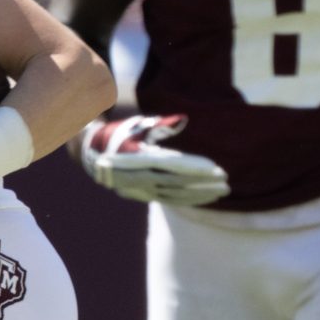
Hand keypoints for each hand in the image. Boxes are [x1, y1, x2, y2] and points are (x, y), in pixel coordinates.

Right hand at [79, 114, 230, 205]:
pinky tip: (205, 198)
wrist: (93, 156)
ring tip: (222, 192)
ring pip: (175, 195)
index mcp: (139, 159)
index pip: (174, 166)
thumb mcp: (137, 126)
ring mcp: (141, 189)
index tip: (216, 169)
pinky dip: (189, 200)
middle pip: (178, 183)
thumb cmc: (120, 135)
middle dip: (203, 184)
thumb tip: (184, 120)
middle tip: (226, 182)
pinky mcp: (144, 195)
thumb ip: (161, 124)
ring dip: (200, 194)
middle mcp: (140, 177)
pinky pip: (170, 200)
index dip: (196, 168)